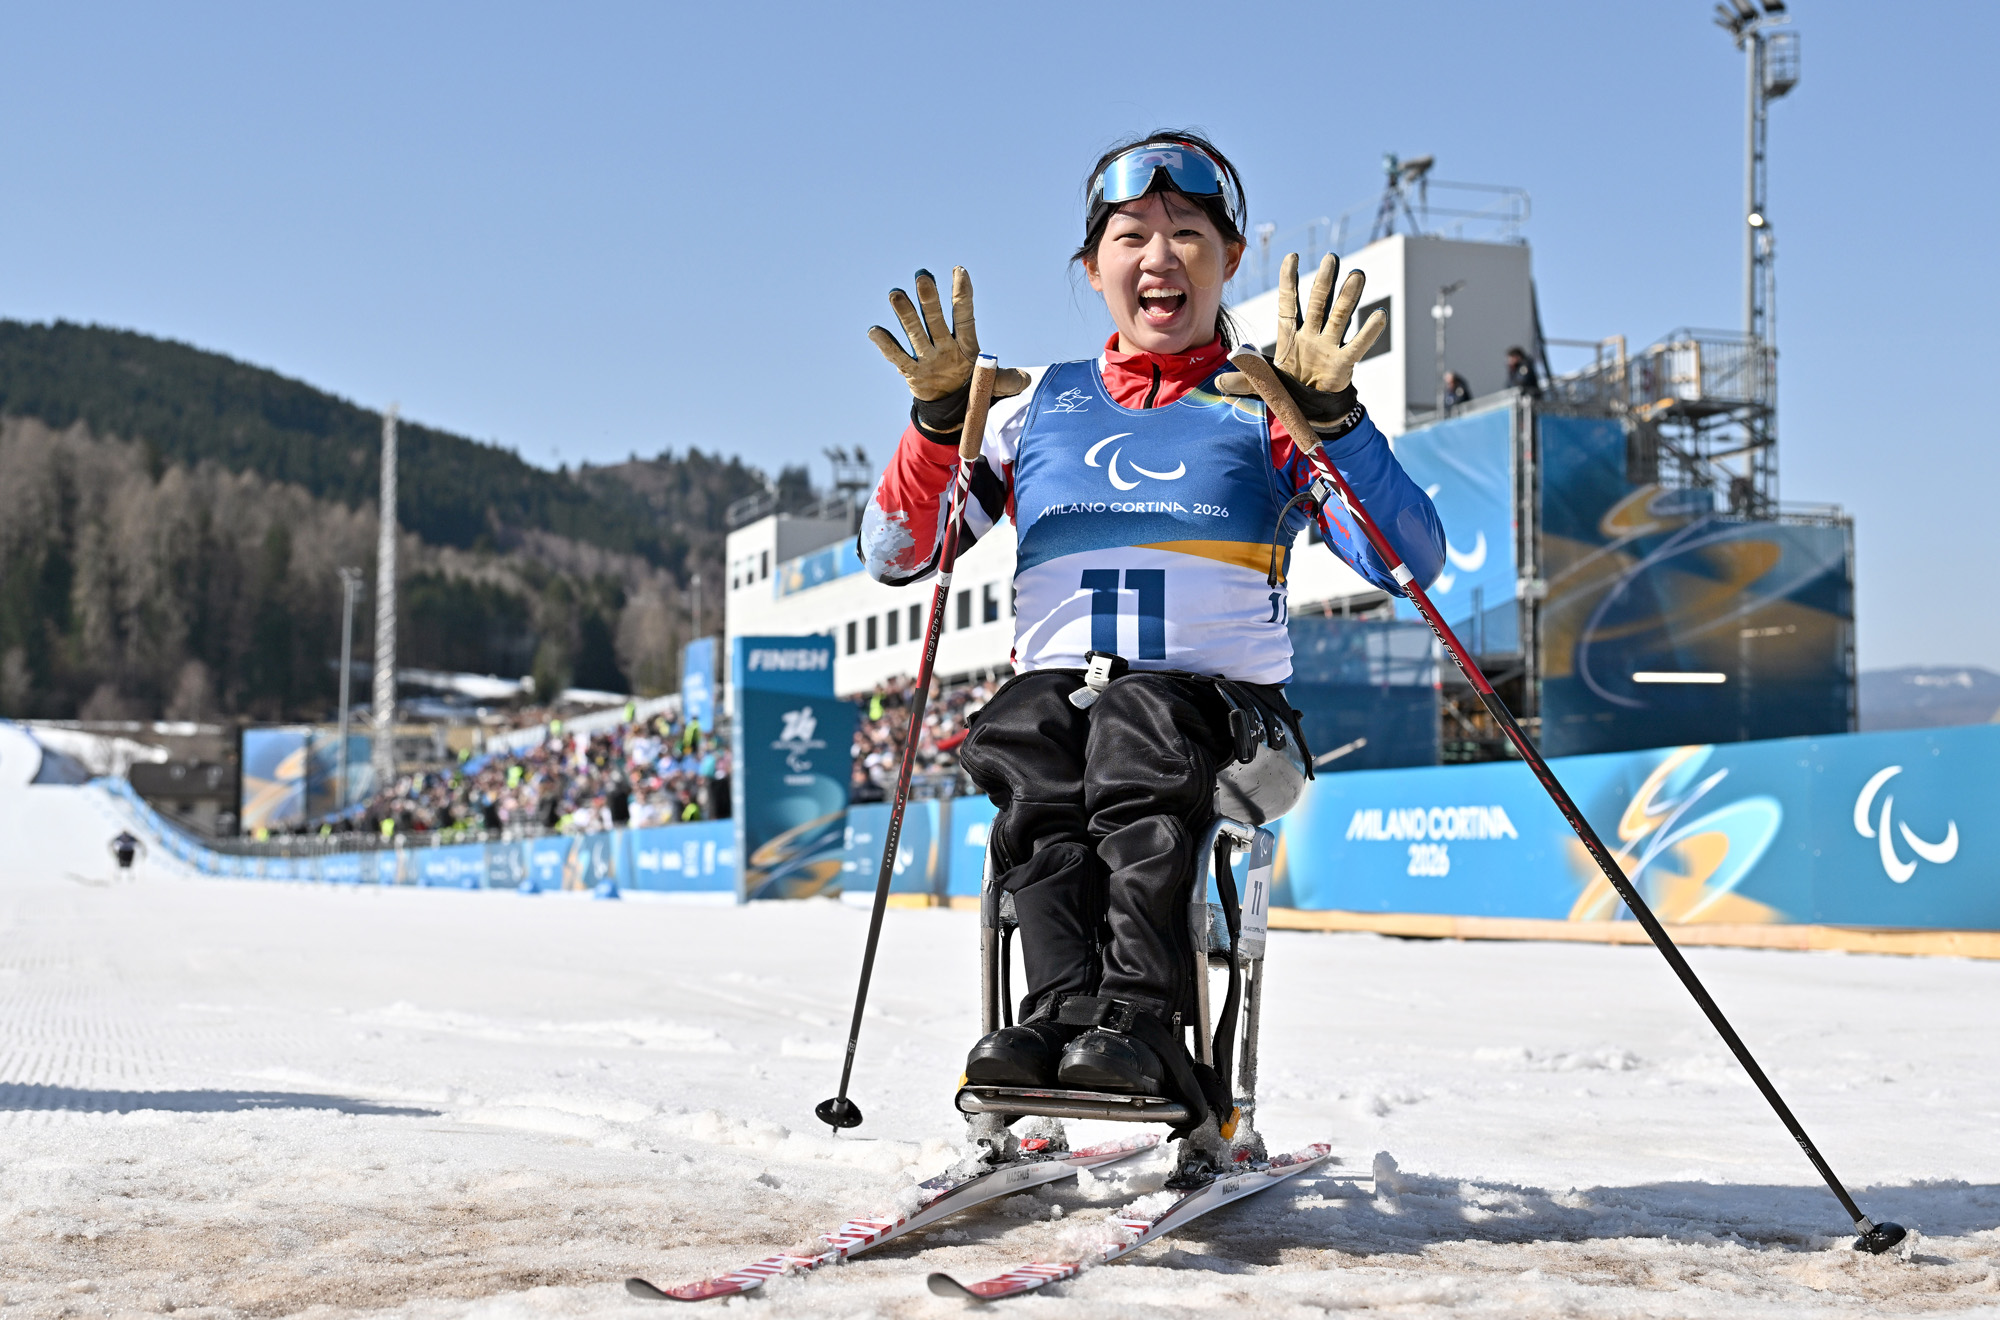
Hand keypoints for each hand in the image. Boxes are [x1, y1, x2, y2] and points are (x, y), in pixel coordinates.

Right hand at [868, 267, 1028, 435]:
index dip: (963, 294)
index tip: (960, 270)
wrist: (952, 408)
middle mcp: (944, 344)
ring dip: (905, 314)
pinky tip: (875, 331)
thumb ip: (1007, 380)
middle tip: (923, 276)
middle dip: (930, 299)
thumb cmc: (974, 388)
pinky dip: (886, 345)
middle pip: (937, 319)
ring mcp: (927, 356)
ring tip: (895, 294)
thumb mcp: (994, 386)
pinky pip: (898, 357)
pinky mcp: (912, 372)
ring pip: (915, 332)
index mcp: (967, 345)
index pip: (964, 315)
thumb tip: (1026, 381)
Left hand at [1215, 253, 1383, 431]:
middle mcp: (1312, 336)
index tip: (1292, 256)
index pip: (1289, 303)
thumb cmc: (1288, 392)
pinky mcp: (1343, 364)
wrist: (1311, 412)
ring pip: (1339, 317)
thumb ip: (1245, 380)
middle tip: (1332, 258)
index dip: (1289, 281)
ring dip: (1348, 297)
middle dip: (1324, 282)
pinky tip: (1379, 315)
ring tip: (1357, 275)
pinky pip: (1357, 346)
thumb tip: (1218, 384)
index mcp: (1290, 336)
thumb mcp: (1263, 386)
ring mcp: (1329, 348)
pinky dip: (1369, 332)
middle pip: (1318, 304)